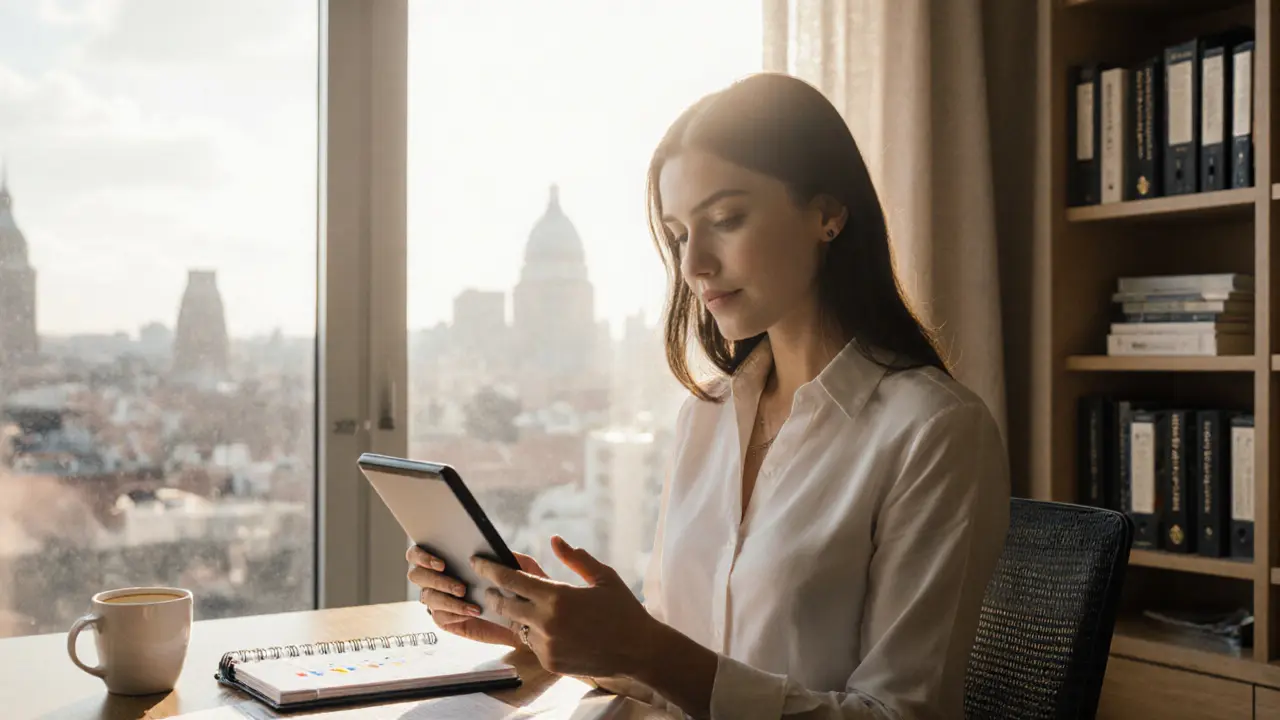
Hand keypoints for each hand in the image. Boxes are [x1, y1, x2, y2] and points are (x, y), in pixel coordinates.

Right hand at [407, 545, 548, 646]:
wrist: (524, 617)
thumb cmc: (518, 586)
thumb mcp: (518, 565)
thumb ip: (503, 555)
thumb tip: (485, 550)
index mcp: (447, 558)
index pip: (417, 553)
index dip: (421, 556)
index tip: (441, 563)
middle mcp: (437, 578)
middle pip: (416, 575)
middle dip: (435, 579)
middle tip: (460, 585)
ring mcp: (440, 599)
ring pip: (427, 597)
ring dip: (446, 598)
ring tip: (468, 598)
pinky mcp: (447, 619)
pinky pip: (439, 617)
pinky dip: (453, 613)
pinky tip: (470, 612)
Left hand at [471, 535, 656, 678]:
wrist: (639, 651)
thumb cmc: (624, 610)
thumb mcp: (603, 577)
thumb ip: (575, 558)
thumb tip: (555, 540)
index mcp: (557, 596)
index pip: (511, 579)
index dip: (490, 569)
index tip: (477, 562)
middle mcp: (546, 621)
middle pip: (504, 605)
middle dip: (494, 594)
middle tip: (490, 587)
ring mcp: (546, 644)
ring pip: (518, 625)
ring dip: (518, 615)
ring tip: (526, 607)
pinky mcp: (550, 662)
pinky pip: (532, 644)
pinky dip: (535, 633)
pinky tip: (550, 628)